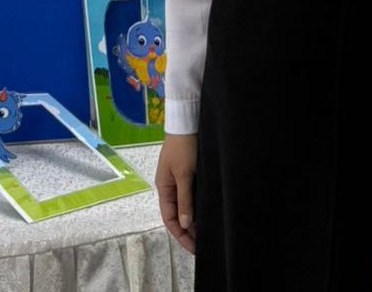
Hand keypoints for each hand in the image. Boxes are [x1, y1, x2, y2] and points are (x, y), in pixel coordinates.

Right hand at [155, 133, 196, 253]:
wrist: (187, 123)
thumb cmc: (183, 148)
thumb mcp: (184, 175)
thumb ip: (184, 200)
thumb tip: (185, 224)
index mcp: (164, 187)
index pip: (169, 218)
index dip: (181, 235)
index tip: (195, 249)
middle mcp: (169, 187)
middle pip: (176, 216)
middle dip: (188, 232)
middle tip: (204, 246)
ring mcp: (178, 181)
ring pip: (184, 208)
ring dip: (193, 222)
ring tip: (207, 234)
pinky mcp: (187, 175)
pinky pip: (190, 198)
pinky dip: (196, 209)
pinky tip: (206, 215)